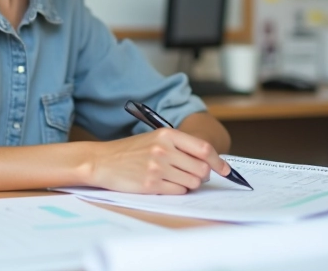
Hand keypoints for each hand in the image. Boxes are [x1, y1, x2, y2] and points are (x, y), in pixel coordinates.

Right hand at [83, 129, 231, 194]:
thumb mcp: (155, 139)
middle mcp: (164, 150)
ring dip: (187, 183)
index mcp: (167, 135)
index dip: (219, 161)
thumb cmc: (130, 151)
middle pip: (201, 169)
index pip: (203, 149)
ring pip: (191, 183)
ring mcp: (157, 168)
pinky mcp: (151, 185)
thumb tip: (208, 162)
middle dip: (201, 175)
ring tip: (172, 177)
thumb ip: (180, 147)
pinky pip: (178, 192)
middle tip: (191, 174)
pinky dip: (176, 190)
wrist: (102, 161)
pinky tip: (163, 183)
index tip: (226, 170)